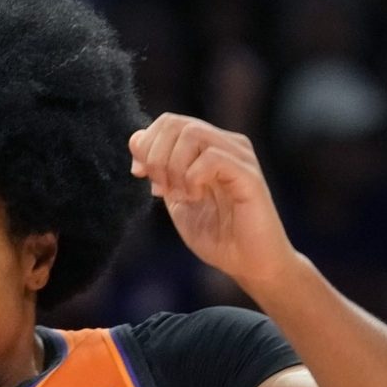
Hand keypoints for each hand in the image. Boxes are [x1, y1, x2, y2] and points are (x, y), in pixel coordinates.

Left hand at [128, 114, 299, 292]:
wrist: (249, 264)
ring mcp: (239, 157)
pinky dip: (193, 178)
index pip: (169, 121)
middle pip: (176, 123)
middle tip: (161, 189)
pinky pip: (211, 158)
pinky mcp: (248, 175)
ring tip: (181, 195)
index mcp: (209, 148)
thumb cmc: (218, 235)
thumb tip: (137, 142)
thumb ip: (159, 173)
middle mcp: (226, 144)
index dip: (146, 145)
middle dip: (156, 157)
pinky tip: (196, 197)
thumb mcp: (177, 202)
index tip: (140, 174)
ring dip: (173, 168)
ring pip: (192, 134)